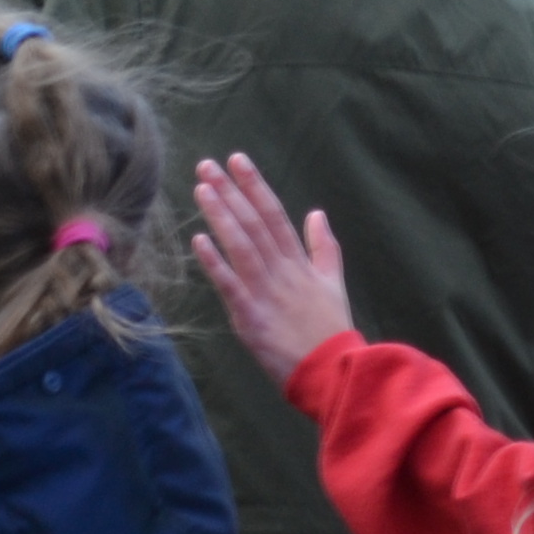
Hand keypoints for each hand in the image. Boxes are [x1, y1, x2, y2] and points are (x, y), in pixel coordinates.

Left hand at [187, 155, 355, 382]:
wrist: (334, 373)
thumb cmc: (330, 330)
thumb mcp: (334, 284)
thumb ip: (324, 247)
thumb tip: (317, 213)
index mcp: (300, 263)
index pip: (275, 215)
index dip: (255, 186)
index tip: (238, 160)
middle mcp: (282, 272)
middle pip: (254, 224)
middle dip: (230, 192)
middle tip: (207, 165)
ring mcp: (266, 293)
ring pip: (241, 246)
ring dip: (221, 215)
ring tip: (202, 188)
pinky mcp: (251, 317)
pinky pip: (230, 285)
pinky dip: (215, 262)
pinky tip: (199, 239)